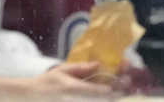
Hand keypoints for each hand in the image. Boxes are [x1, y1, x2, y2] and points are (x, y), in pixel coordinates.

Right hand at [0, 62, 117, 100]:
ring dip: (115, 93)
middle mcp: (81, 101)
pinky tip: (111, 89)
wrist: (35, 97)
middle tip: (128, 79)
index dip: (117, 85)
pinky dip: (107, 95)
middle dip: (120, 89)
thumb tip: (100, 64)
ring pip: (105, 101)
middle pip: (108, 99)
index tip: (126, 76)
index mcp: (76, 90)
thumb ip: (82, 68)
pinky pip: (98, 100)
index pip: (103, 92)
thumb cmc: (48, 82)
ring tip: (123, 83)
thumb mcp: (63, 70)